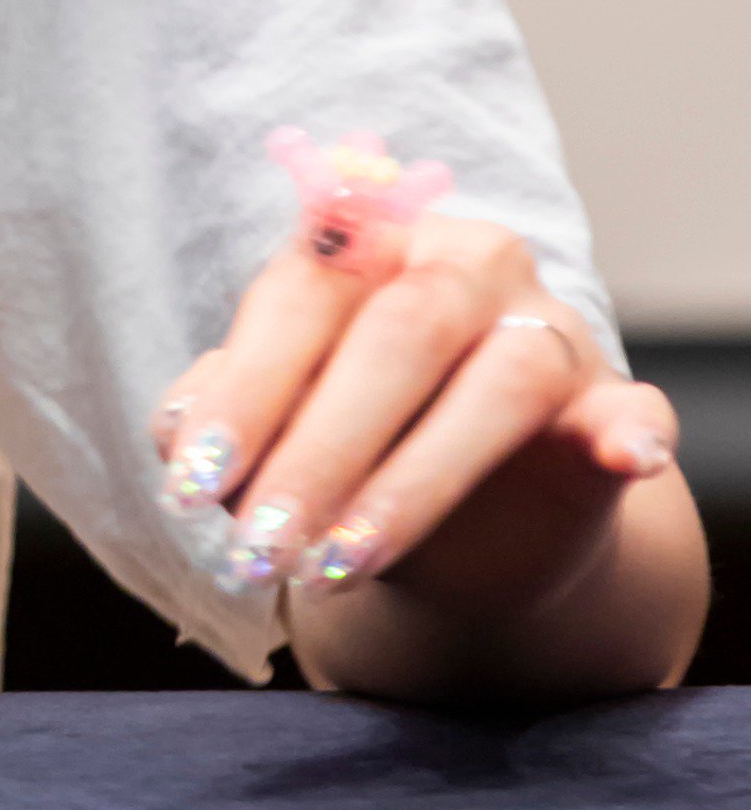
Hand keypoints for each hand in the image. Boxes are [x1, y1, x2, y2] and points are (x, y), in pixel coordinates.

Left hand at [154, 206, 677, 629]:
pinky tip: (618, 456)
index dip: (246, 390)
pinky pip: (633, 411)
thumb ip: (224, 419)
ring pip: (498, 384)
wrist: (474, 524)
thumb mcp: (279, 433)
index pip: (303, 293)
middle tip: (259, 548)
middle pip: (398, 333)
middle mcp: (463, 262)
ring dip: (414, 483)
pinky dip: (626, 431)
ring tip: (339, 568)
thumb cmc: (348, 447)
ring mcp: (550, 328)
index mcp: (367, 241)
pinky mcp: (619, 405)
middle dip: (319, 448)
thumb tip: (175, 433)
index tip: (193, 483)